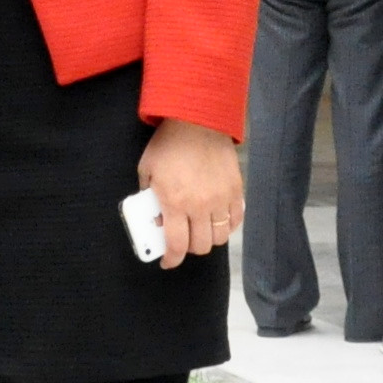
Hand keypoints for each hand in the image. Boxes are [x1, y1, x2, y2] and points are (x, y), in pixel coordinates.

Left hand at [137, 118, 240, 265]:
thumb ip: (149, 197)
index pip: (176, 245)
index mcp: (174, 202)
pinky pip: (235, 220)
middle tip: (183, 240)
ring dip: (208, 239)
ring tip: (200, 230)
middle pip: (200, 246)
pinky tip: (218, 220)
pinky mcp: (235, 190)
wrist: (198, 121)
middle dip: (189, 249)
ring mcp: (221, 199)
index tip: (167, 262)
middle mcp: (200, 205)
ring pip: (219, 237)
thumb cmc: (168, 144)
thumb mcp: (147, 170)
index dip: (171, 259)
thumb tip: (156, 218)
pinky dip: (227, 226)